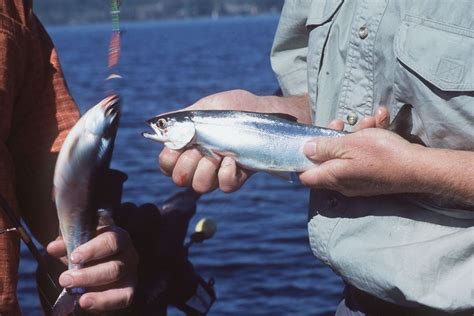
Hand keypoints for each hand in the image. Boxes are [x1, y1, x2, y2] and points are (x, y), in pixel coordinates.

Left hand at [47, 226, 138, 311]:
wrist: (97, 257)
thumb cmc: (87, 247)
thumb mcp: (76, 241)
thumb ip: (66, 244)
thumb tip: (53, 248)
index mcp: (118, 237)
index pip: (111, 241)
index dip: (93, 250)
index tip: (74, 258)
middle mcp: (129, 254)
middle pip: (115, 267)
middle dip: (89, 276)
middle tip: (65, 280)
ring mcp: (131, 273)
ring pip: (122, 285)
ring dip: (99, 294)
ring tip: (79, 299)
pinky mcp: (129, 290)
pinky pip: (124, 298)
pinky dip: (105, 302)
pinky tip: (87, 303)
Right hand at [159, 90, 275, 192]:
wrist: (261, 110)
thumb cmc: (231, 108)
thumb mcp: (204, 108)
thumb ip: (181, 118)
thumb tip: (157, 121)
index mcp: (187, 148)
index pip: (166, 165)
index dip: (168, 160)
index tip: (178, 145)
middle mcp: (200, 164)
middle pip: (180, 180)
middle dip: (186, 165)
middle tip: (199, 148)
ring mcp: (218, 172)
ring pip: (200, 186)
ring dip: (205, 170)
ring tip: (217, 154)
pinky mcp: (237, 176)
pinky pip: (226, 187)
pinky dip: (226, 173)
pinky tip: (232, 158)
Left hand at [300, 107, 420, 195]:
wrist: (417, 168)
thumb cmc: (381, 155)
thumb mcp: (348, 145)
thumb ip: (324, 148)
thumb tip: (305, 150)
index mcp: (332, 176)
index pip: (305, 176)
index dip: (301, 159)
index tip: (307, 141)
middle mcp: (342, 182)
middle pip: (327, 160)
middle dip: (333, 137)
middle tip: (340, 123)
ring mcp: (357, 180)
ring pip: (347, 154)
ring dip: (354, 134)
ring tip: (369, 121)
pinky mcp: (371, 175)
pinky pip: (362, 157)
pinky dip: (367, 141)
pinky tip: (379, 123)